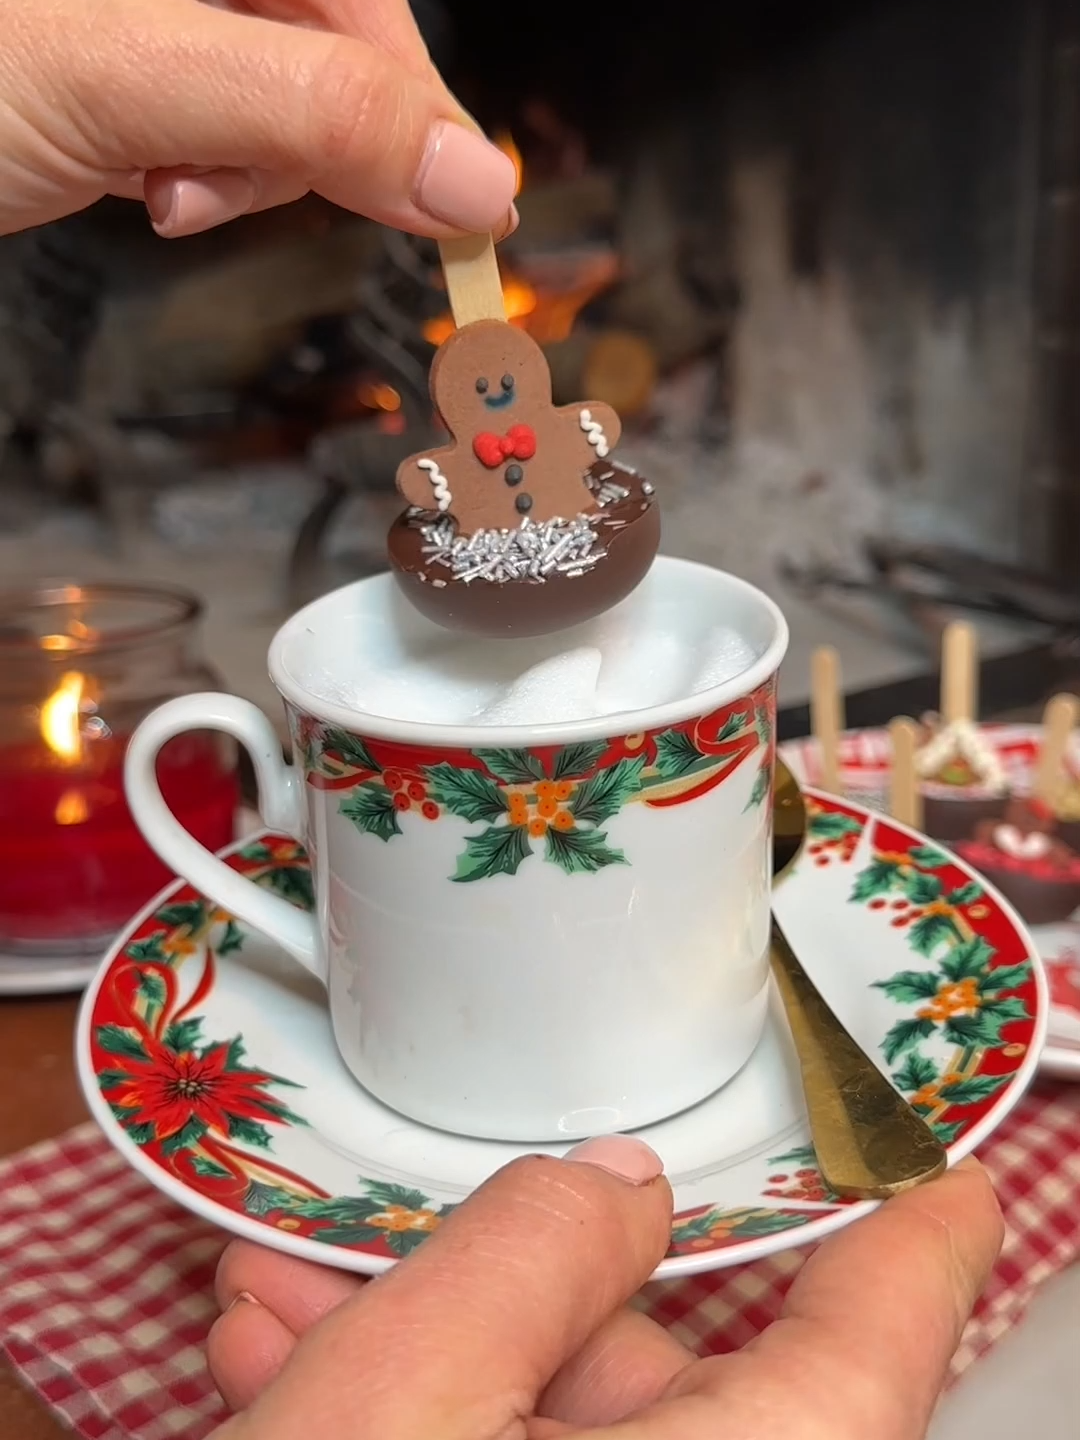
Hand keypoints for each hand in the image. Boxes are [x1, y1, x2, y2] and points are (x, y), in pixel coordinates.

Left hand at [0, 0, 516, 237]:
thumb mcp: (135, 78)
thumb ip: (315, 115)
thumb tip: (472, 174)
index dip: (409, 93)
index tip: (457, 201)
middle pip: (327, 41)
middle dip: (299, 138)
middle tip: (228, 183)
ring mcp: (156, 11)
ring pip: (276, 96)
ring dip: (243, 170)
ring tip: (165, 191)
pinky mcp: (127, 66)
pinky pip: (218, 123)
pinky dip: (201, 174)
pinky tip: (149, 186)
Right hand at [206, 1138, 1002, 1438]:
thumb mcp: (395, 1406)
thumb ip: (531, 1254)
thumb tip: (621, 1185)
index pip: (872, 1355)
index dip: (913, 1249)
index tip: (941, 1183)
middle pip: (671, 1394)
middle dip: (529, 1297)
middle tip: (400, 1243)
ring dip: (442, 1364)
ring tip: (292, 1321)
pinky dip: (428, 1439)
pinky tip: (300, 1395)